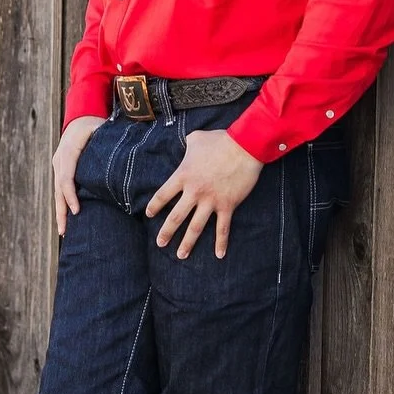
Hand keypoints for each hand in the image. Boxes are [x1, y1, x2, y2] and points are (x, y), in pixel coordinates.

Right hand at [53, 115, 104, 235]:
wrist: (80, 115)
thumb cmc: (94, 124)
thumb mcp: (100, 130)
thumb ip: (107, 144)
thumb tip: (123, 160)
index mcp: (69, 152)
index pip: (66, 178)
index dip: (70, 196)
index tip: (77, 211)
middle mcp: (60, 160)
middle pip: (58, 189)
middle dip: (61, 211)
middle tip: (64, 231)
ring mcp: (58, 165)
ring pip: (57, 192)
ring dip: (60, 211)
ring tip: (63, 231)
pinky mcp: (61, 169)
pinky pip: (60, 188)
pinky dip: (63, 203)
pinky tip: (67, 217)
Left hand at [145, 128, 262, 259]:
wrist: (244, 146)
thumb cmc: (220, 140)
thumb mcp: (197, 138)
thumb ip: (188, 143)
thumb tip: (187, 142)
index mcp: (183, 175)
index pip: (163, 195)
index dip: (155, 206)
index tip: (149, 215)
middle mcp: (194, 191)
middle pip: (176, 216)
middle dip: (167, 232)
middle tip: (160, 243)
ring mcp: (210, 200)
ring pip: (195, 227)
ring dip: (188, 243)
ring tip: (181, 255)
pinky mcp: (227, 205)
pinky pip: (223, 228)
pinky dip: (221, 243)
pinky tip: (219, 255)